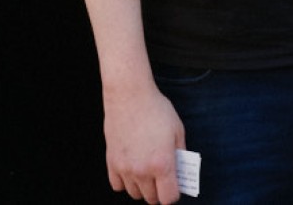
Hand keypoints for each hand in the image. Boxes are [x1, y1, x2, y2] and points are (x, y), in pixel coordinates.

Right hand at [103, 84, 184, 203]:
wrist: (130, 97)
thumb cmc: (157, 110)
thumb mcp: (178, 130)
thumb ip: (180, 154)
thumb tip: (181, 171)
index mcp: (162, 164)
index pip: (168, 198)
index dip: (174, 194)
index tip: (176, 186)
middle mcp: (142, 171)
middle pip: (151, 199)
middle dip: (160, 191)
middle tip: (164, 178)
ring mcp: (124, 169)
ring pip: (135, 194)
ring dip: (143, 187)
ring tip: (149, 171)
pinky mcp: (111, 163)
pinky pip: (118, 185)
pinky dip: (126, 182)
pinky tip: (133, 169)